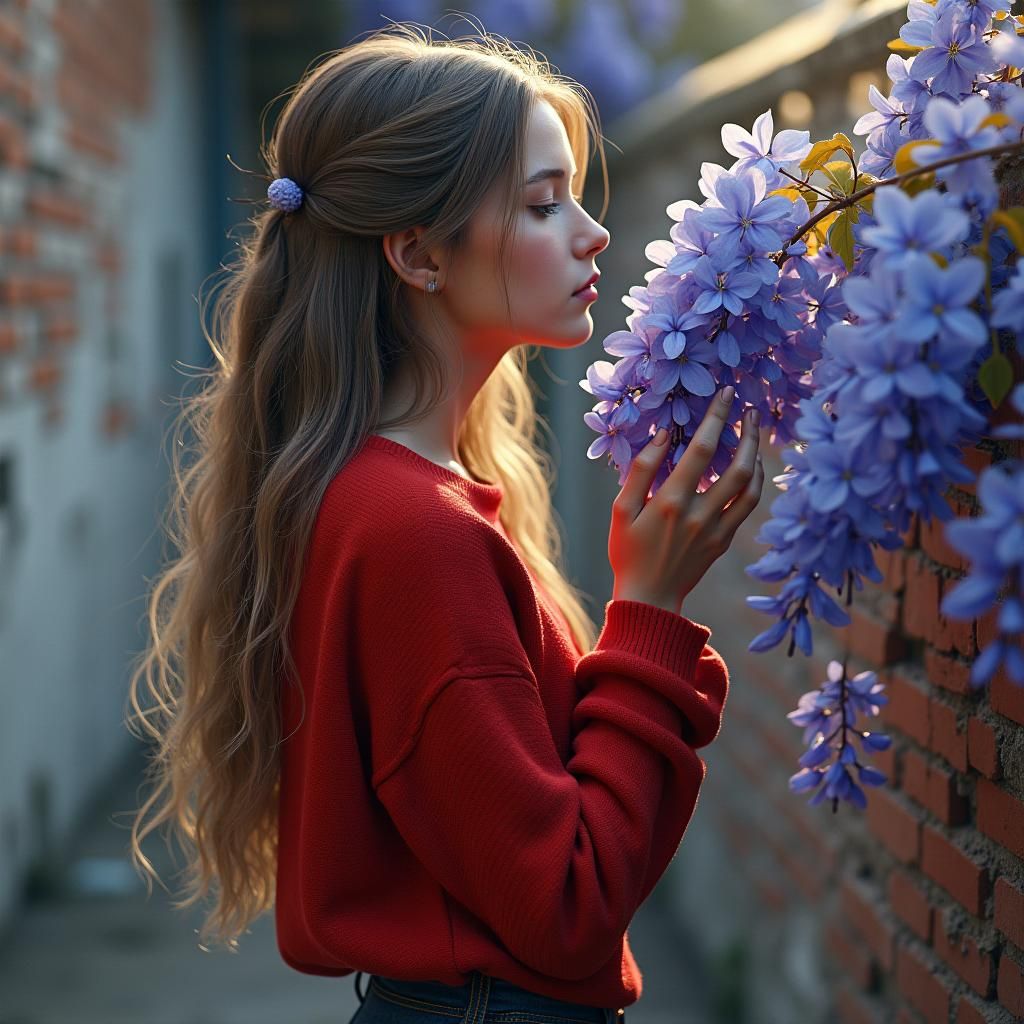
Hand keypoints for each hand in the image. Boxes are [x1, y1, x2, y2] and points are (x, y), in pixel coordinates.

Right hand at [609, 387, 764, 613]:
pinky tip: (752, 466)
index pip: (702, 449)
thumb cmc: (627, 551)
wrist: (649, 598)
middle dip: (748, 432)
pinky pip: (749, 506)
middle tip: (750, 409)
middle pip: (738, 465)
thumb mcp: (621, 509)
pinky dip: (756, 482)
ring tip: (755, 433)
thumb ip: (641, 469)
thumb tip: (665, 434)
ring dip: (757, 455)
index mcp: (670, 502)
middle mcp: (699, 514)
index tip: (725, 393)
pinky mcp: (724, 541)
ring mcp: (716, 529)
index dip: (716, 417)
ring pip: (751, 486)